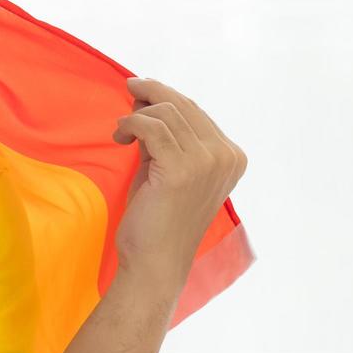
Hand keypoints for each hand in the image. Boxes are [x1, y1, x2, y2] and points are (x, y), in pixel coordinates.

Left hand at [112, 79, 246, 295]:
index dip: (165, 96)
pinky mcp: (182, 169)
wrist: (155, 260)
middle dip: (151, 94)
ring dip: (136, 115)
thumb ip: (167, 135)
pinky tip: (120, 137)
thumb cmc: (159, 215)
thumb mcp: (169, 166)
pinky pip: (150, 126)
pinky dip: (130, 124)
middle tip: (128, 92)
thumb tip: (147, 95)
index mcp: (232, 157)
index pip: (196, 110)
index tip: (140, 95)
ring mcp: (208, 162)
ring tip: (122, 132)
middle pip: (182, 105)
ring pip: (165, 112)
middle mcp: (226, 157)